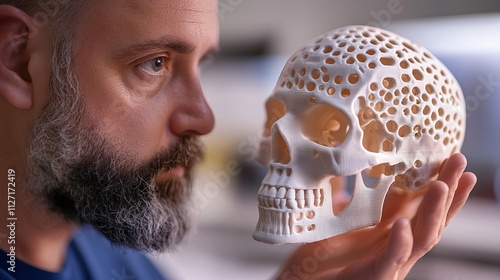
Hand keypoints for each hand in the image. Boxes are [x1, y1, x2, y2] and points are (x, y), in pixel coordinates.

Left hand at [274, 153, 476, 279]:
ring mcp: (390, 263)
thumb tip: (348, 169)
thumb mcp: (338, 218)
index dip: (442, 184)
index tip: (455, 159)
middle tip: (460, 163)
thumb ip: (349, 199)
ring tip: (440, 186)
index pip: (424, 205)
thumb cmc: (322, 255)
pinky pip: (392, 259)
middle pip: (432, 218)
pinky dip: (400, 243)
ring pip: (421, 238)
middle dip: (449, 191)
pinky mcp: (375, 275)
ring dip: (433, 212)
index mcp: (392, 231)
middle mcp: (398, 246)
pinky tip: (404, 224)